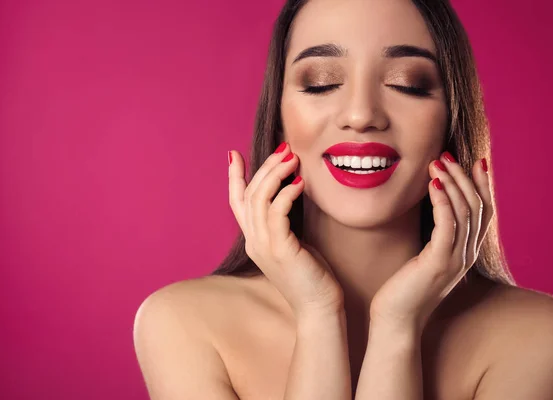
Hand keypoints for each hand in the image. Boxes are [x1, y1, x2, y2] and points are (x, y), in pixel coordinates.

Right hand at [228, 142, 342, 317]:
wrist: (318, 308)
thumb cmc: (311, 275)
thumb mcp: (293, 243)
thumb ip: (284, 223)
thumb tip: (290, 193)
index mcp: (254, 240)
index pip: (237, 203)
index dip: (234, 177)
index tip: (234, 154)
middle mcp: (254, 241)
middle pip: (249, 195)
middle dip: (264, 167)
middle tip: (283, 148)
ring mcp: (264, 246)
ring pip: (259, 200)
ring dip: (275, 174)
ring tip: (292, 158)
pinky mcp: (280, 250)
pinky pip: (277, 214)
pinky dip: (286, 194)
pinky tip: (300, 183)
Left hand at [370, 152, 492, 331]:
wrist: (396, 319)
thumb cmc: (405, 287)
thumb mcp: (426, 257)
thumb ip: (436, 237)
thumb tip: (435, 210)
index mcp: (466, 252)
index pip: (485, 212)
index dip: (483, 186)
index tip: (476, 161)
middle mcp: (466, 255)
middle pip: (478, 207)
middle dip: (464, 177)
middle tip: (446, 155)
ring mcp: (455, 260)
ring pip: (465, 212)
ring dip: (452, 182)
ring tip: (437, 162)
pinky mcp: (437, 263)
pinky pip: (447, 225)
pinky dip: (442, 201)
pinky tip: (432, 184)